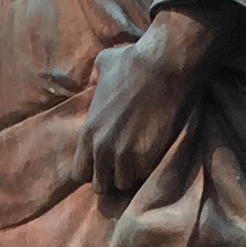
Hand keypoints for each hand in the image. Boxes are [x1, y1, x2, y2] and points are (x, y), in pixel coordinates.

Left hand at [82, 5, 221, 196]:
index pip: (79, 173)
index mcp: (88, 132)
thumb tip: (97, 77)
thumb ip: (96, 80)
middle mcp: (102, 149)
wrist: (167, 64)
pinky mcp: (149, 158)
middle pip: (101, 185)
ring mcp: (125, 156)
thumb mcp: (104, 66)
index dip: (93, 170)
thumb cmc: (134, 61)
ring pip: (124, 185)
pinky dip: (150, 172)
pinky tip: (157, 157)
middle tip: (126, 167)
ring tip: (143, 162)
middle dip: (112, 178)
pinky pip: (145, 178)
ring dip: (133, 176)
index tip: (106, 164)